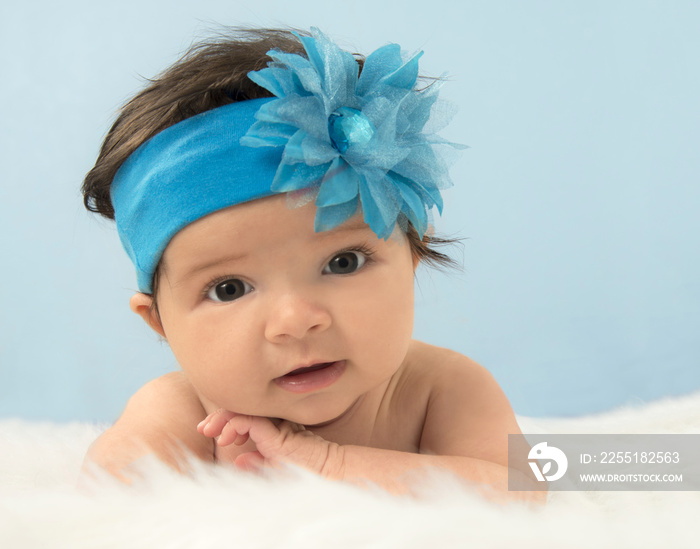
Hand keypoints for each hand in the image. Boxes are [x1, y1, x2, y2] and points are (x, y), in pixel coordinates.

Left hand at [197, 410, 342, 476]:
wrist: (329, 477)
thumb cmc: (308, 475)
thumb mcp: (278, 470)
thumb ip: (261, 463)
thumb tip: (240, 461)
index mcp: (276, 428)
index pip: (247, 415)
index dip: (226, 420)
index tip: (210, 432)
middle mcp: (276, 421)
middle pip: (244, 407)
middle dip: (219, 416)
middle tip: (203, 428)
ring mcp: (278, 423)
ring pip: (244, 409)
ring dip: (223, 418)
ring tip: (210, 430)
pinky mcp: (279, 431)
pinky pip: (251, 419)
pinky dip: (235, 424)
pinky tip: (228, 436)